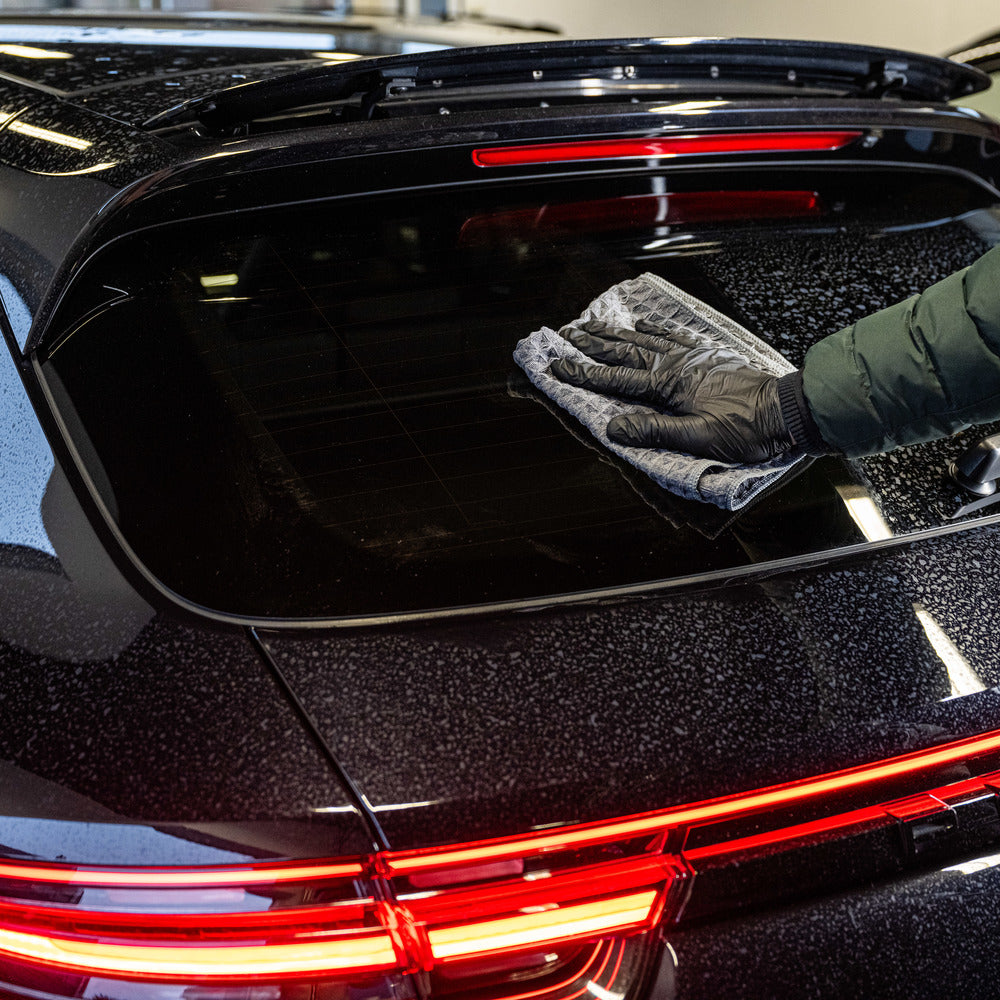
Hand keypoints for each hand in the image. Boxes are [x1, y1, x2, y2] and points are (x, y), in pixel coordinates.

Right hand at [549, 319, 794, 462]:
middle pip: (626, 351)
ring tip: (593, 324)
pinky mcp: (709, 356)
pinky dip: (655, 330)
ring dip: (616, 333)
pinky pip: (674, 337)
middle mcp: (677, 364)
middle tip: (566, 334)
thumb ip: (655, 431)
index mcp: (670, 385)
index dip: (585, 373)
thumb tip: (613, 428)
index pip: (617, 379)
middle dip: (593, 344)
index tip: (557, 366)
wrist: (790, 411)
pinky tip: (643, 324)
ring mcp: (693, 356)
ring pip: (646, 340)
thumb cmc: (747, 430)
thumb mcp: (699, 439)